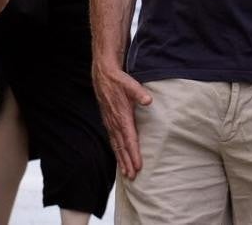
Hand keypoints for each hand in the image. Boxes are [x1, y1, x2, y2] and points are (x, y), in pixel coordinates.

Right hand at [91, 63, 151, 179]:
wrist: (103, 74)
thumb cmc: (118, 79)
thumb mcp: (130, 83)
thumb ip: (139, 93)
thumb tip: (148, 100)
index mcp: (121, 116)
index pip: (129, 139)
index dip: (133, 153)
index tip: (138, 166)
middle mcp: (114, 122)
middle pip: (121, 146)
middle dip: (127, 162)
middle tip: (132, 176)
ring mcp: (110, 122)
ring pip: (116, 145)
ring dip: (121, 159)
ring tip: (126, 172)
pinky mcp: (108, 120)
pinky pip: (113, 139)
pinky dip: (116, 150)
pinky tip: (119, 156)